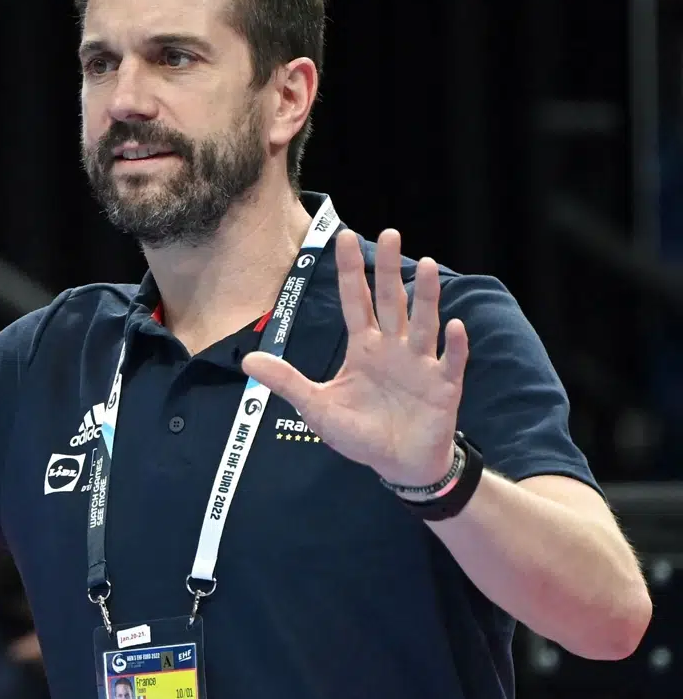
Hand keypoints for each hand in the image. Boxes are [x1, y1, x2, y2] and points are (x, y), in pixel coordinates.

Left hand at [241, 228, 466, 486]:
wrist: (397, 465)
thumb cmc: (360, 433)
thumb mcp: (317, 407)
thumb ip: (287, 382)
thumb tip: (246, 362)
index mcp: (364, 348)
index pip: (355, 301)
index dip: (350, 272)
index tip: (344, 236)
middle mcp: (394, 348)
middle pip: (390, 302)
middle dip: (388, 269)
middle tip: (390, 233)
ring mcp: (421, 365)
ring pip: (423, 323)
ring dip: (425, 296)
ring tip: (425, 265)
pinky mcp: (444, 387)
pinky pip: (450, 362)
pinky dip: (453, 346)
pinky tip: (454, 325)